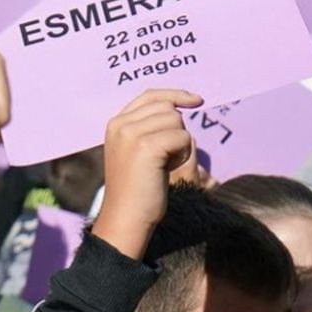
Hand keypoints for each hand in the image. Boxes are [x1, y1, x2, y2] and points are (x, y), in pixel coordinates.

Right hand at [90, 89, 202, 259]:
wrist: (126, 216)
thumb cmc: (137, 189)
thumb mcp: (137, 151)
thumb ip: (149, 127)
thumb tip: (179, 105)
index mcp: (115, 124)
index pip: (150, 96)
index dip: (175, 95)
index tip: (196, 101)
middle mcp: (120, 124)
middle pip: (167, 108)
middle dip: (176, 130)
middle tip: (166, 157)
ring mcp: (131, 134)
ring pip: (176, 121)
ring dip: (180, 143)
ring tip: (164, 165)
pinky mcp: (146, 146)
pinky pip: (182, 137)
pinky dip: (182, 154)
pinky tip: (167, 169)